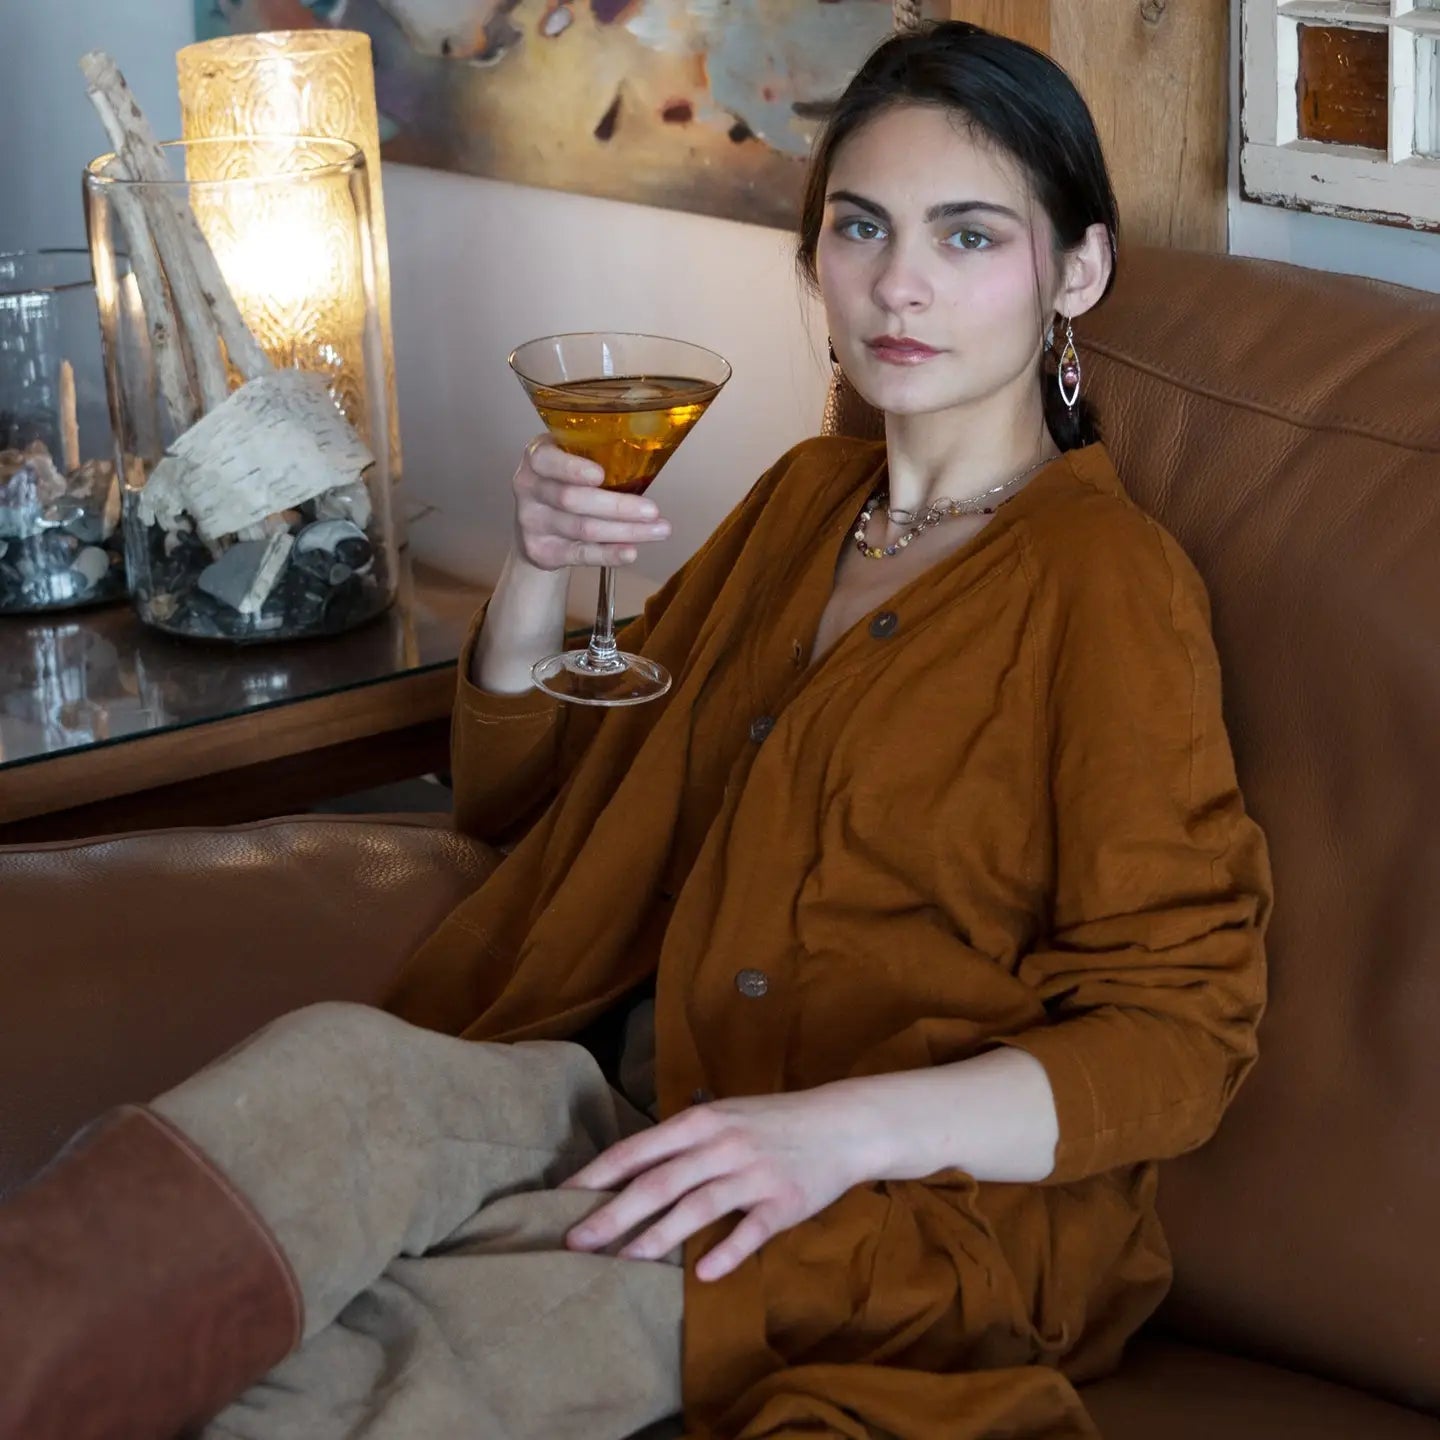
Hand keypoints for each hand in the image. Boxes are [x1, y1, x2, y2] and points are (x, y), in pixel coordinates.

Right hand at [512, 435, 670, 571]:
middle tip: (653, 511)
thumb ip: (595, 459)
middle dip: (618, 507)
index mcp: (537, 457)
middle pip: (573, 500)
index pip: (547, 461)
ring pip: (583, 529)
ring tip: (658, 530)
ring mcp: (532, 521)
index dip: (572, 469)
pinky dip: (608, 555)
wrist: (536, 522)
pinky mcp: (541, 550)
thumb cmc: (564, 481)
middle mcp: (528, 487)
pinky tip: (630, 552)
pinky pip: (580, 554)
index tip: (600, 475)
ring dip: (625, 531)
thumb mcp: (570, 459)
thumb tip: (648, 468)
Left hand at [560, 1087, 874, 1281]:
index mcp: (700, 1122)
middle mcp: (722, 1144)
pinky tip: (704, 1275)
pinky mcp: (784, 1202)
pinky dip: (727, 1252)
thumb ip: (680, 1143)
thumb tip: (626, 1173)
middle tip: (574, 1240)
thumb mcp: (723, 1117)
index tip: (560, 1198)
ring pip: (697, 1206)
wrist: (841, 1123)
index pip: (638, 1149)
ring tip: (622, 1262)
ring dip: (656, 1236)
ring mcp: (753, 1173)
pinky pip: (751, 1230)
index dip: (597, 1174)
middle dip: (612, 1213)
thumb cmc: (771, 1123)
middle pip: (658, 1181)